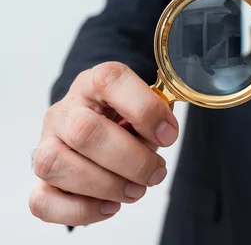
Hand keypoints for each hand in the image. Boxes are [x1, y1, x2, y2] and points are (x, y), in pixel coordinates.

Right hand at [29, 62, 178, 226]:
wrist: (96, 129)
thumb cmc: (125, 118)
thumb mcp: (146, 105)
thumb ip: (157, 114)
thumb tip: (163, 133)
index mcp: (94, 84)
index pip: (110, 81)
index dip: (145, 109)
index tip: (168, 135)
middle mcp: (65, 112)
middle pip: (84, 131)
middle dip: (130, 160)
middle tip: (156, 173)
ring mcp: (47, 145)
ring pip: (56, 165)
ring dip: (107, 185)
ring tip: (136, 190)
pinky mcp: (40, 180)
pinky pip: (42, 201)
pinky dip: (81, 210)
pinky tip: (109, 206)